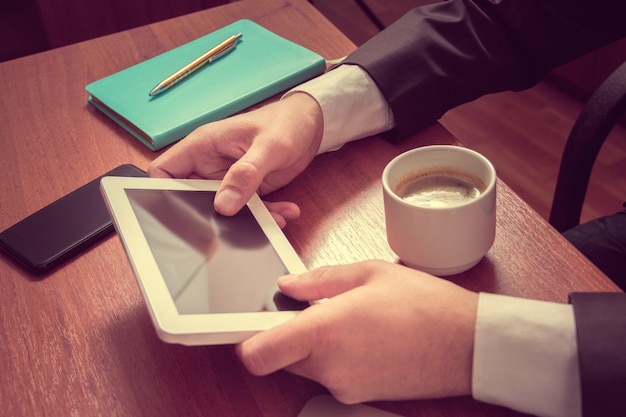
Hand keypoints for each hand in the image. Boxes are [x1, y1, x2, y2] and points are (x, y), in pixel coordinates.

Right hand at [148, 93, 323, 223]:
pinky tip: (283, 213)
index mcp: (202, 146)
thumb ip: (246, 174)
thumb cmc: (286, 123)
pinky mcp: (246, 191)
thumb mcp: (268, 147)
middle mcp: (209, 165)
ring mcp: (227, 180)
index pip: (163, 171)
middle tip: (229, 228)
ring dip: (245, 220)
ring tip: (272, 218)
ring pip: (221, 210)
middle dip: (207, 217)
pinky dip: (264, 216)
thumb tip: (224, 204)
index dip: (161, 193)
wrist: (310, 126)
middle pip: (189, 198)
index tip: (178, 213)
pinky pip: (246, 211)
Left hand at [236, 260, 477, 403]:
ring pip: (307, 364)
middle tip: (316, 307)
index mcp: (325, 331)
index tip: (250, 324)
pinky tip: (366, 336)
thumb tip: (287, 284)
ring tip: (352, 319)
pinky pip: (332, 374)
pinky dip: (337, 356)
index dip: (246, 340)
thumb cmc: (425, 304)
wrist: (468, 345)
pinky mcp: (359, 395)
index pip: (259, 353)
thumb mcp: (369, 273)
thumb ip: (319, 279)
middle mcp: (329, 366)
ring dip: (316, 344)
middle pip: (281, 355)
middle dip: (290, 333)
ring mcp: (345, 386)